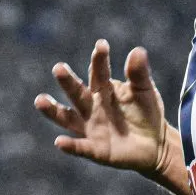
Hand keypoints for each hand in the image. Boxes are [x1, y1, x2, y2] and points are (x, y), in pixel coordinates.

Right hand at [34, 40, 166, 173]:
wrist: (155, 144)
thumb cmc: (146, 112)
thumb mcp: (145, 91)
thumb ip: (139, 73)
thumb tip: (138, 50)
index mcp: (104, 89)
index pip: (99, 73)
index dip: (99, 60)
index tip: (101, 45)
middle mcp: (92, 107)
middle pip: (77, 93)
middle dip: (68, 81)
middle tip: (58, 68)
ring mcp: (91, 128)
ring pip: (68, 118)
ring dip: (53, 110)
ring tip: (40, 100)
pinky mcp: (96, 150)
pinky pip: (81, 148)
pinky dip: (71, 146)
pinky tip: (59, 142)